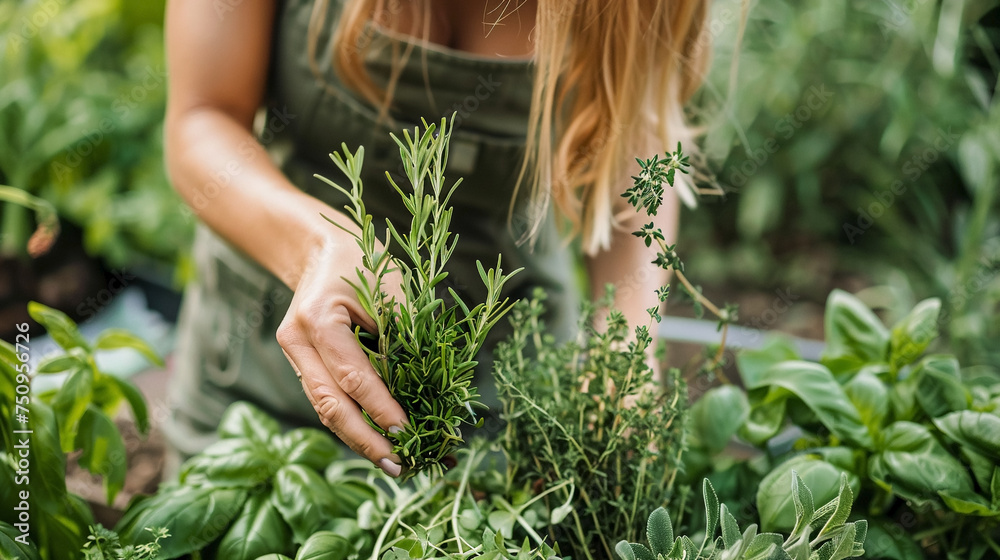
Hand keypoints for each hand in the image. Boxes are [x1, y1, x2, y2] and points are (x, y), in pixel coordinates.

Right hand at [276, 233, 406, 476]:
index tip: (408, 431)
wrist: (320, 252)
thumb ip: (403, 334)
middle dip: (366, 440)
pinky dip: (352, 423)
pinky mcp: (301, 365)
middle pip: (330, 405)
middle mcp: (297, 341)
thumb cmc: (362, 263)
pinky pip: (326, 400)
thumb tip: (425, 385)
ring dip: (358, 440)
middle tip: (398, 464)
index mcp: (317, 319)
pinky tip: (375, 441)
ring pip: (324, 409)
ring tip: (390, 462)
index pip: (353, 376)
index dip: (381, 407)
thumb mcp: (388, 289)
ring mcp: (294, 356)